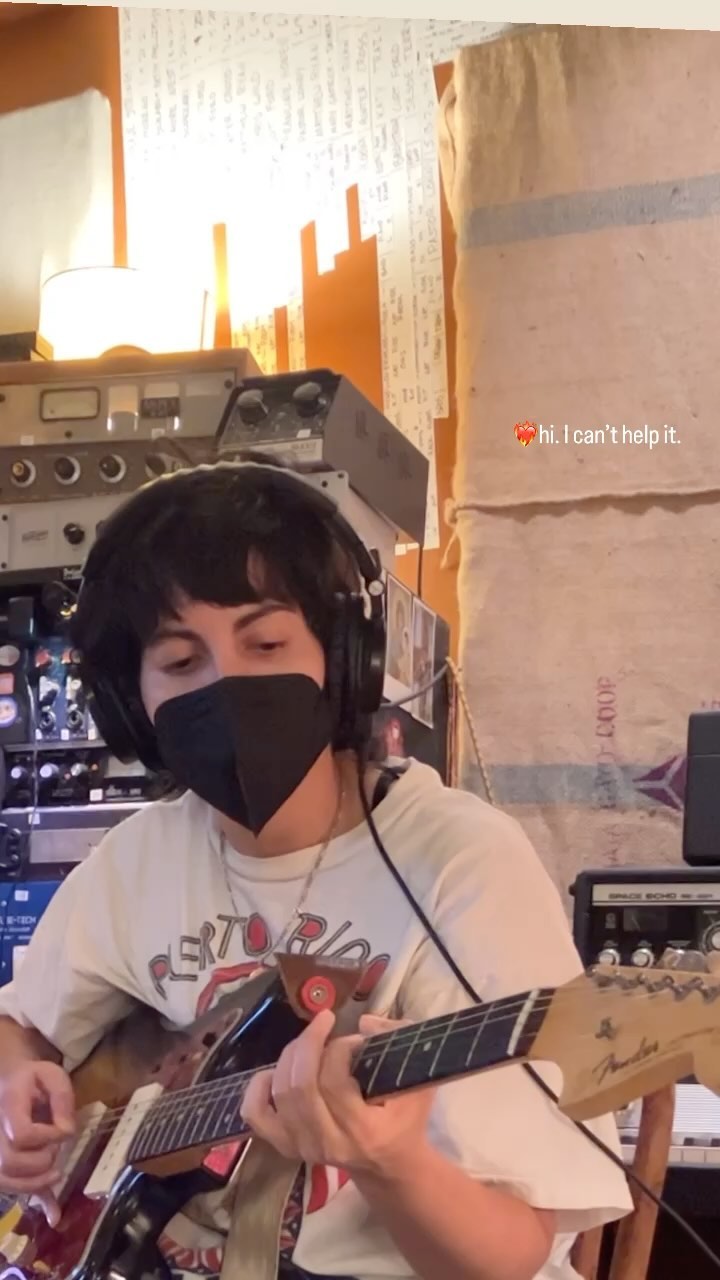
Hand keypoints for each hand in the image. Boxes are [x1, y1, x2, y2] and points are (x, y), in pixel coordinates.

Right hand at [0, 1060, 74, 1225]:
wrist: (7, 1082)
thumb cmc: (32, 1079)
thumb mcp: (53, 1075)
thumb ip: (62, 1098)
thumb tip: (66, 1132)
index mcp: (7, 1104)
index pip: (21, 1134)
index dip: (46, 1138)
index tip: (64, 1131)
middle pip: (10, 1162)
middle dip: (41, 1162)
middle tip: (56, 1150)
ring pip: (5, 1179)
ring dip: (35, 1183)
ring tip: (55, 1173)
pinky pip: (8, 1186)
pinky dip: (33, 1199)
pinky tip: (54, 1214)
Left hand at [240, 1011, 434, 1178]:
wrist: (388, 1166)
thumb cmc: (405, 1120)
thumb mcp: (418, 1082)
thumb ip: (399, 1041)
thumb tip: (363, 1023)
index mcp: (362, 1131)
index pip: (334, 1081)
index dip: (341, 1048)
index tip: (357, 1040)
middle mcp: (327, 1143)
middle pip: (300, 1085)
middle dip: (309, 1042)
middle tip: (325, 1023)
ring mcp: (301, 1148)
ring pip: (279, 1093)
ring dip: (291, 1056)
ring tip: (310, 1041)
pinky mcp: (284, 1147)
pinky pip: (256, 1114)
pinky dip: (258, 1087)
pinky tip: (275, 1070)